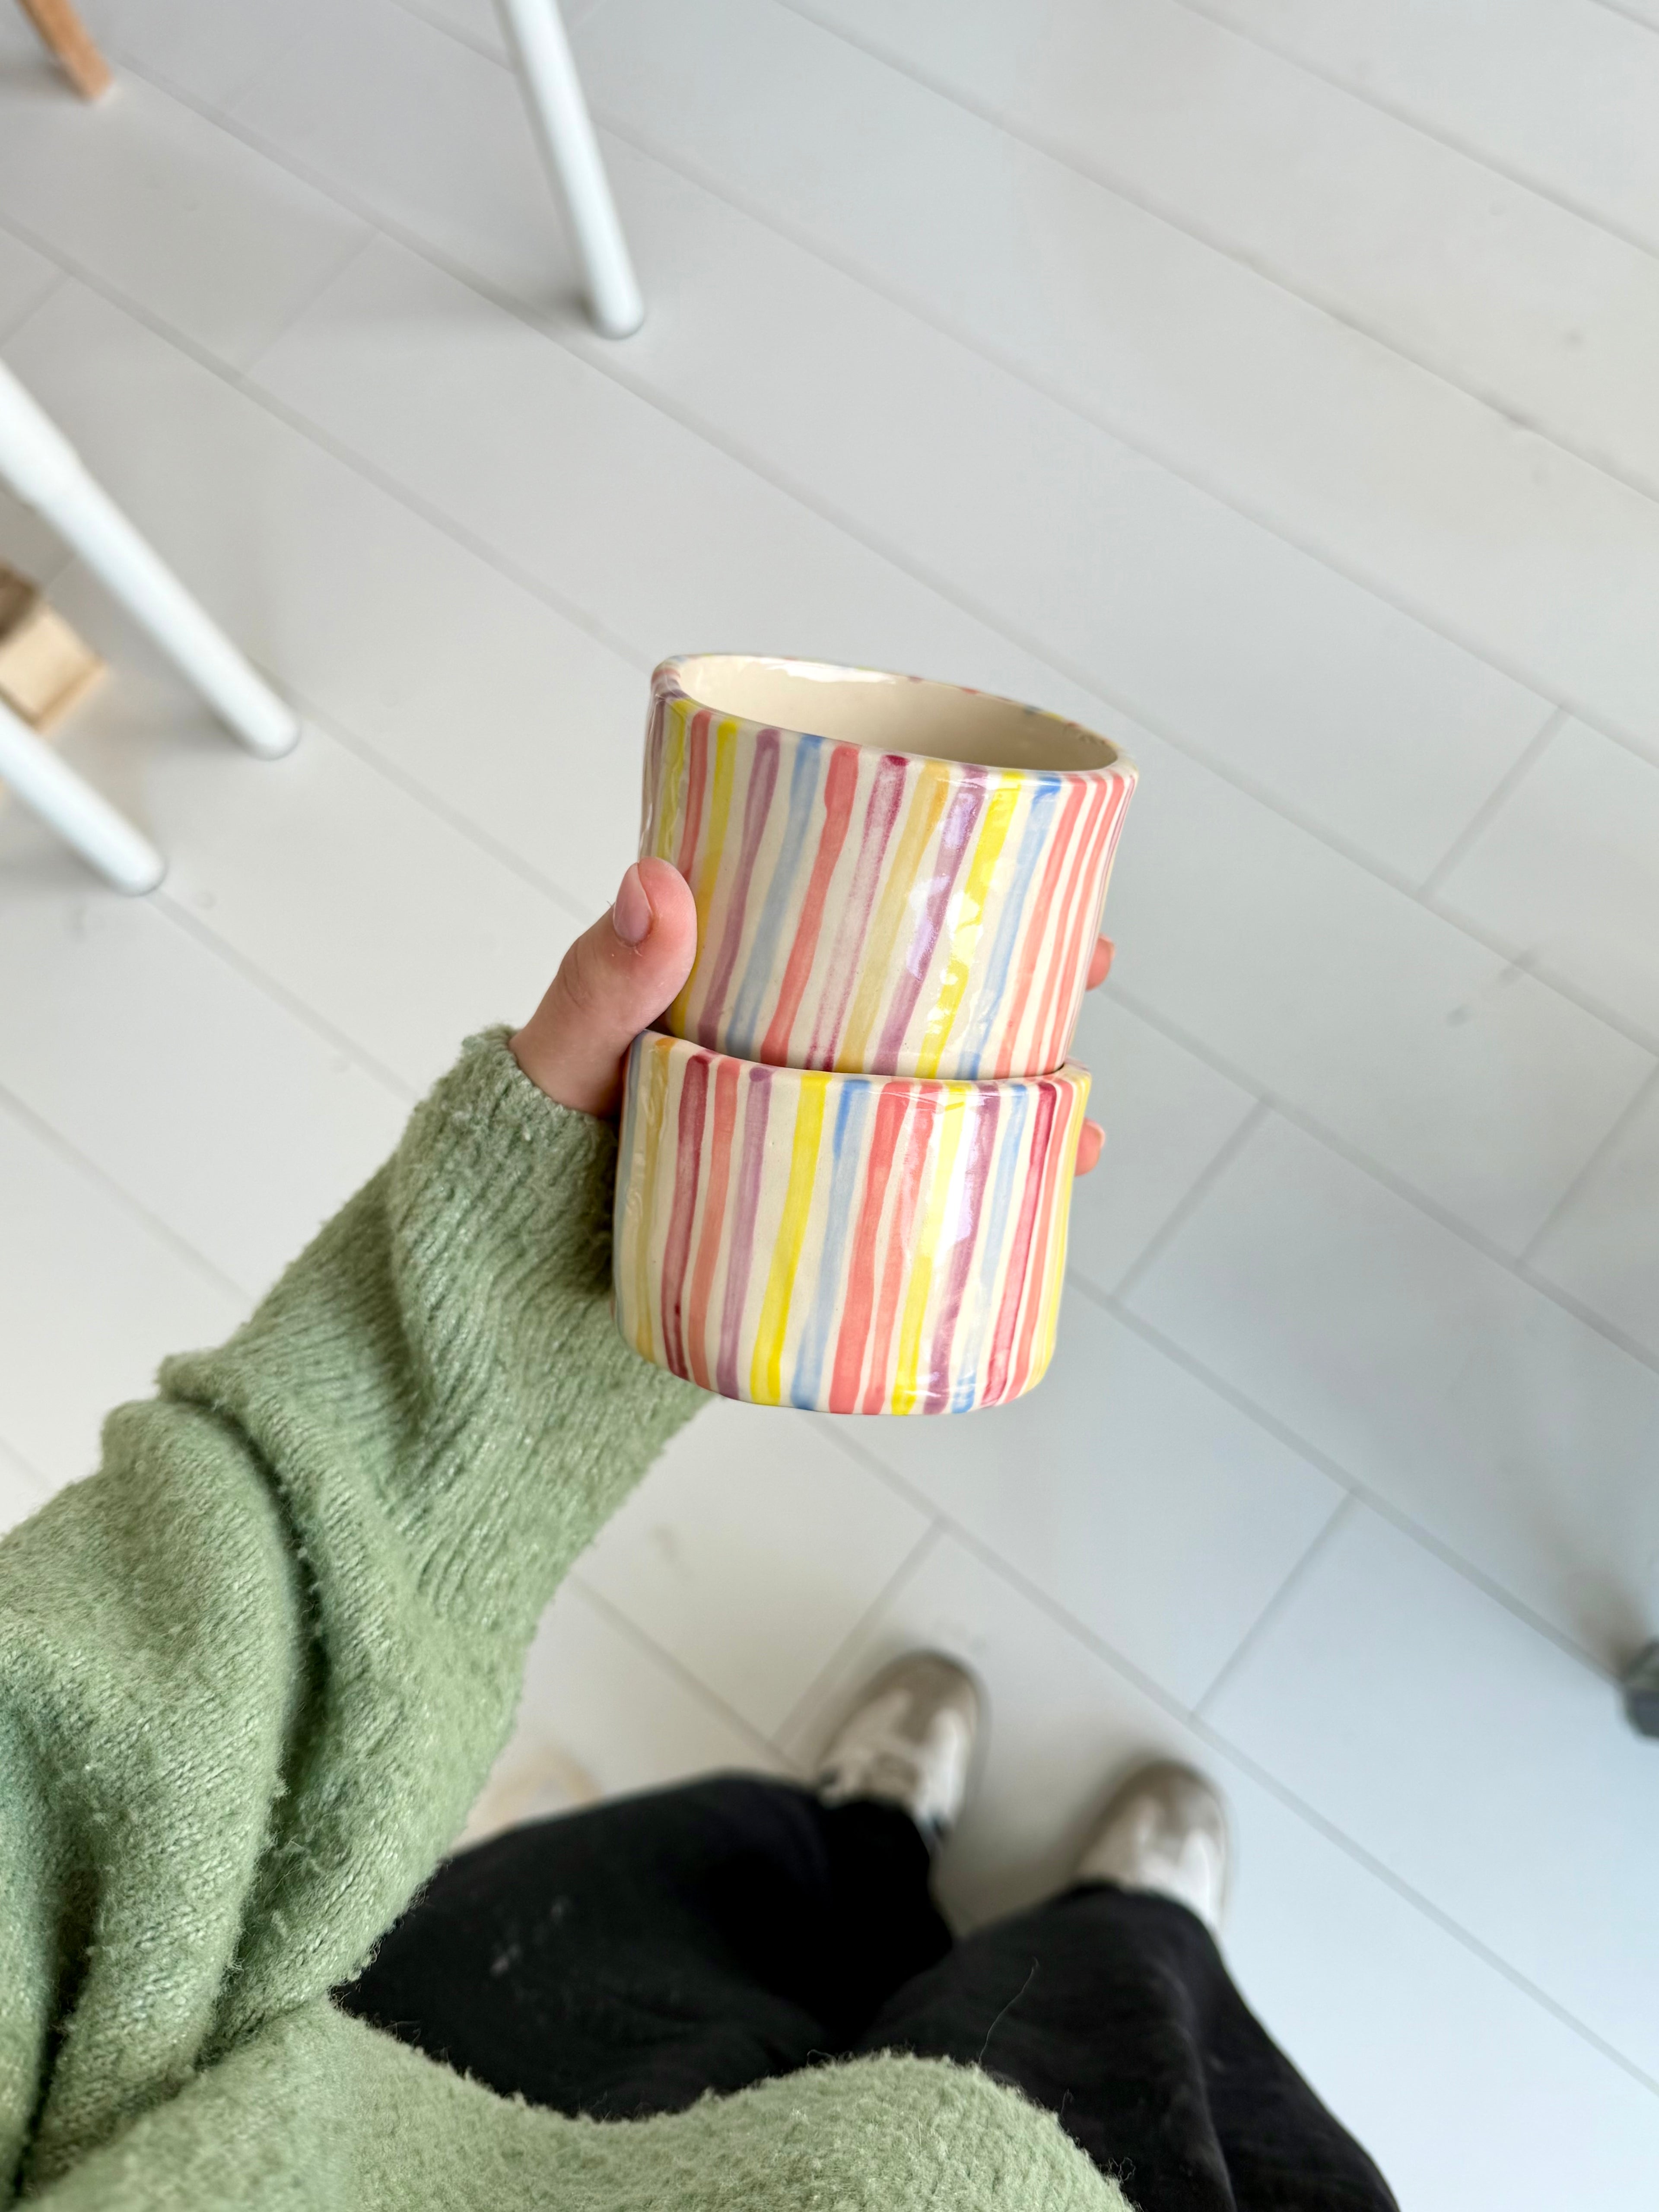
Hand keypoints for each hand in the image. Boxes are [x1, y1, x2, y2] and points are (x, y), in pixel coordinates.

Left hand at [512, 858, 1112, 1175]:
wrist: (515, 1299)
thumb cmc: (522, 1161)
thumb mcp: (563, 1062)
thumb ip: (599, 987)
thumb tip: (653, 883)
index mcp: (737, 990)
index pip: (850, 909)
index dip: (941, 878)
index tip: (1026, 854)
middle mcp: (786, 1053)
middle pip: (919, 1002)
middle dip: (1014, 983)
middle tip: (1088, 966)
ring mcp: (805, 1133)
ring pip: (934, 1095)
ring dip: (1020, 1093)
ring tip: (1083, 1114)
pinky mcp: (814, 1215)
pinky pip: (913, 1189)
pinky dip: (981, 1189)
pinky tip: (1039, 1195)